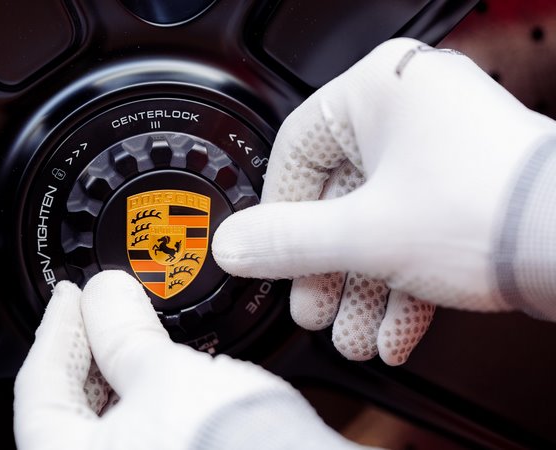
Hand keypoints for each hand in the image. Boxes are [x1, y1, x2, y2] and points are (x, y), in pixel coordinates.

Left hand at [14, 271, 367, 449]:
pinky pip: (142, 433)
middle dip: (88, 350)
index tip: (70, 295)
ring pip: (110, 421)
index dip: (54, 332)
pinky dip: (147, 399)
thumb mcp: (165, 377)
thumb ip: (122, 332)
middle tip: (102, 306)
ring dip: (119, 372)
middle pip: (71, 407)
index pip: (39, 390)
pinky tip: (166, 371)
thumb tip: (103, 292)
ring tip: (136, 330)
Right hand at [212, 38, 555, 364]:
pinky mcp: (470, 187)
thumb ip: (286, 242)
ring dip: (362, 286)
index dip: (276, 216)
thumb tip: (234, 246)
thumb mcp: (362, 234)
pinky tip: (390, 328)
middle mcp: (414, 109)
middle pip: (340, 196)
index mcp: (381, 88)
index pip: (296, 152)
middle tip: (313, 305)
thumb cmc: (489, 209)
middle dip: (327, 269)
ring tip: (353, 332)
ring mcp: (446, 149)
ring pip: (379, 222)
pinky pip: (416, 232)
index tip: (266, 254)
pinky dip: (400, 282)